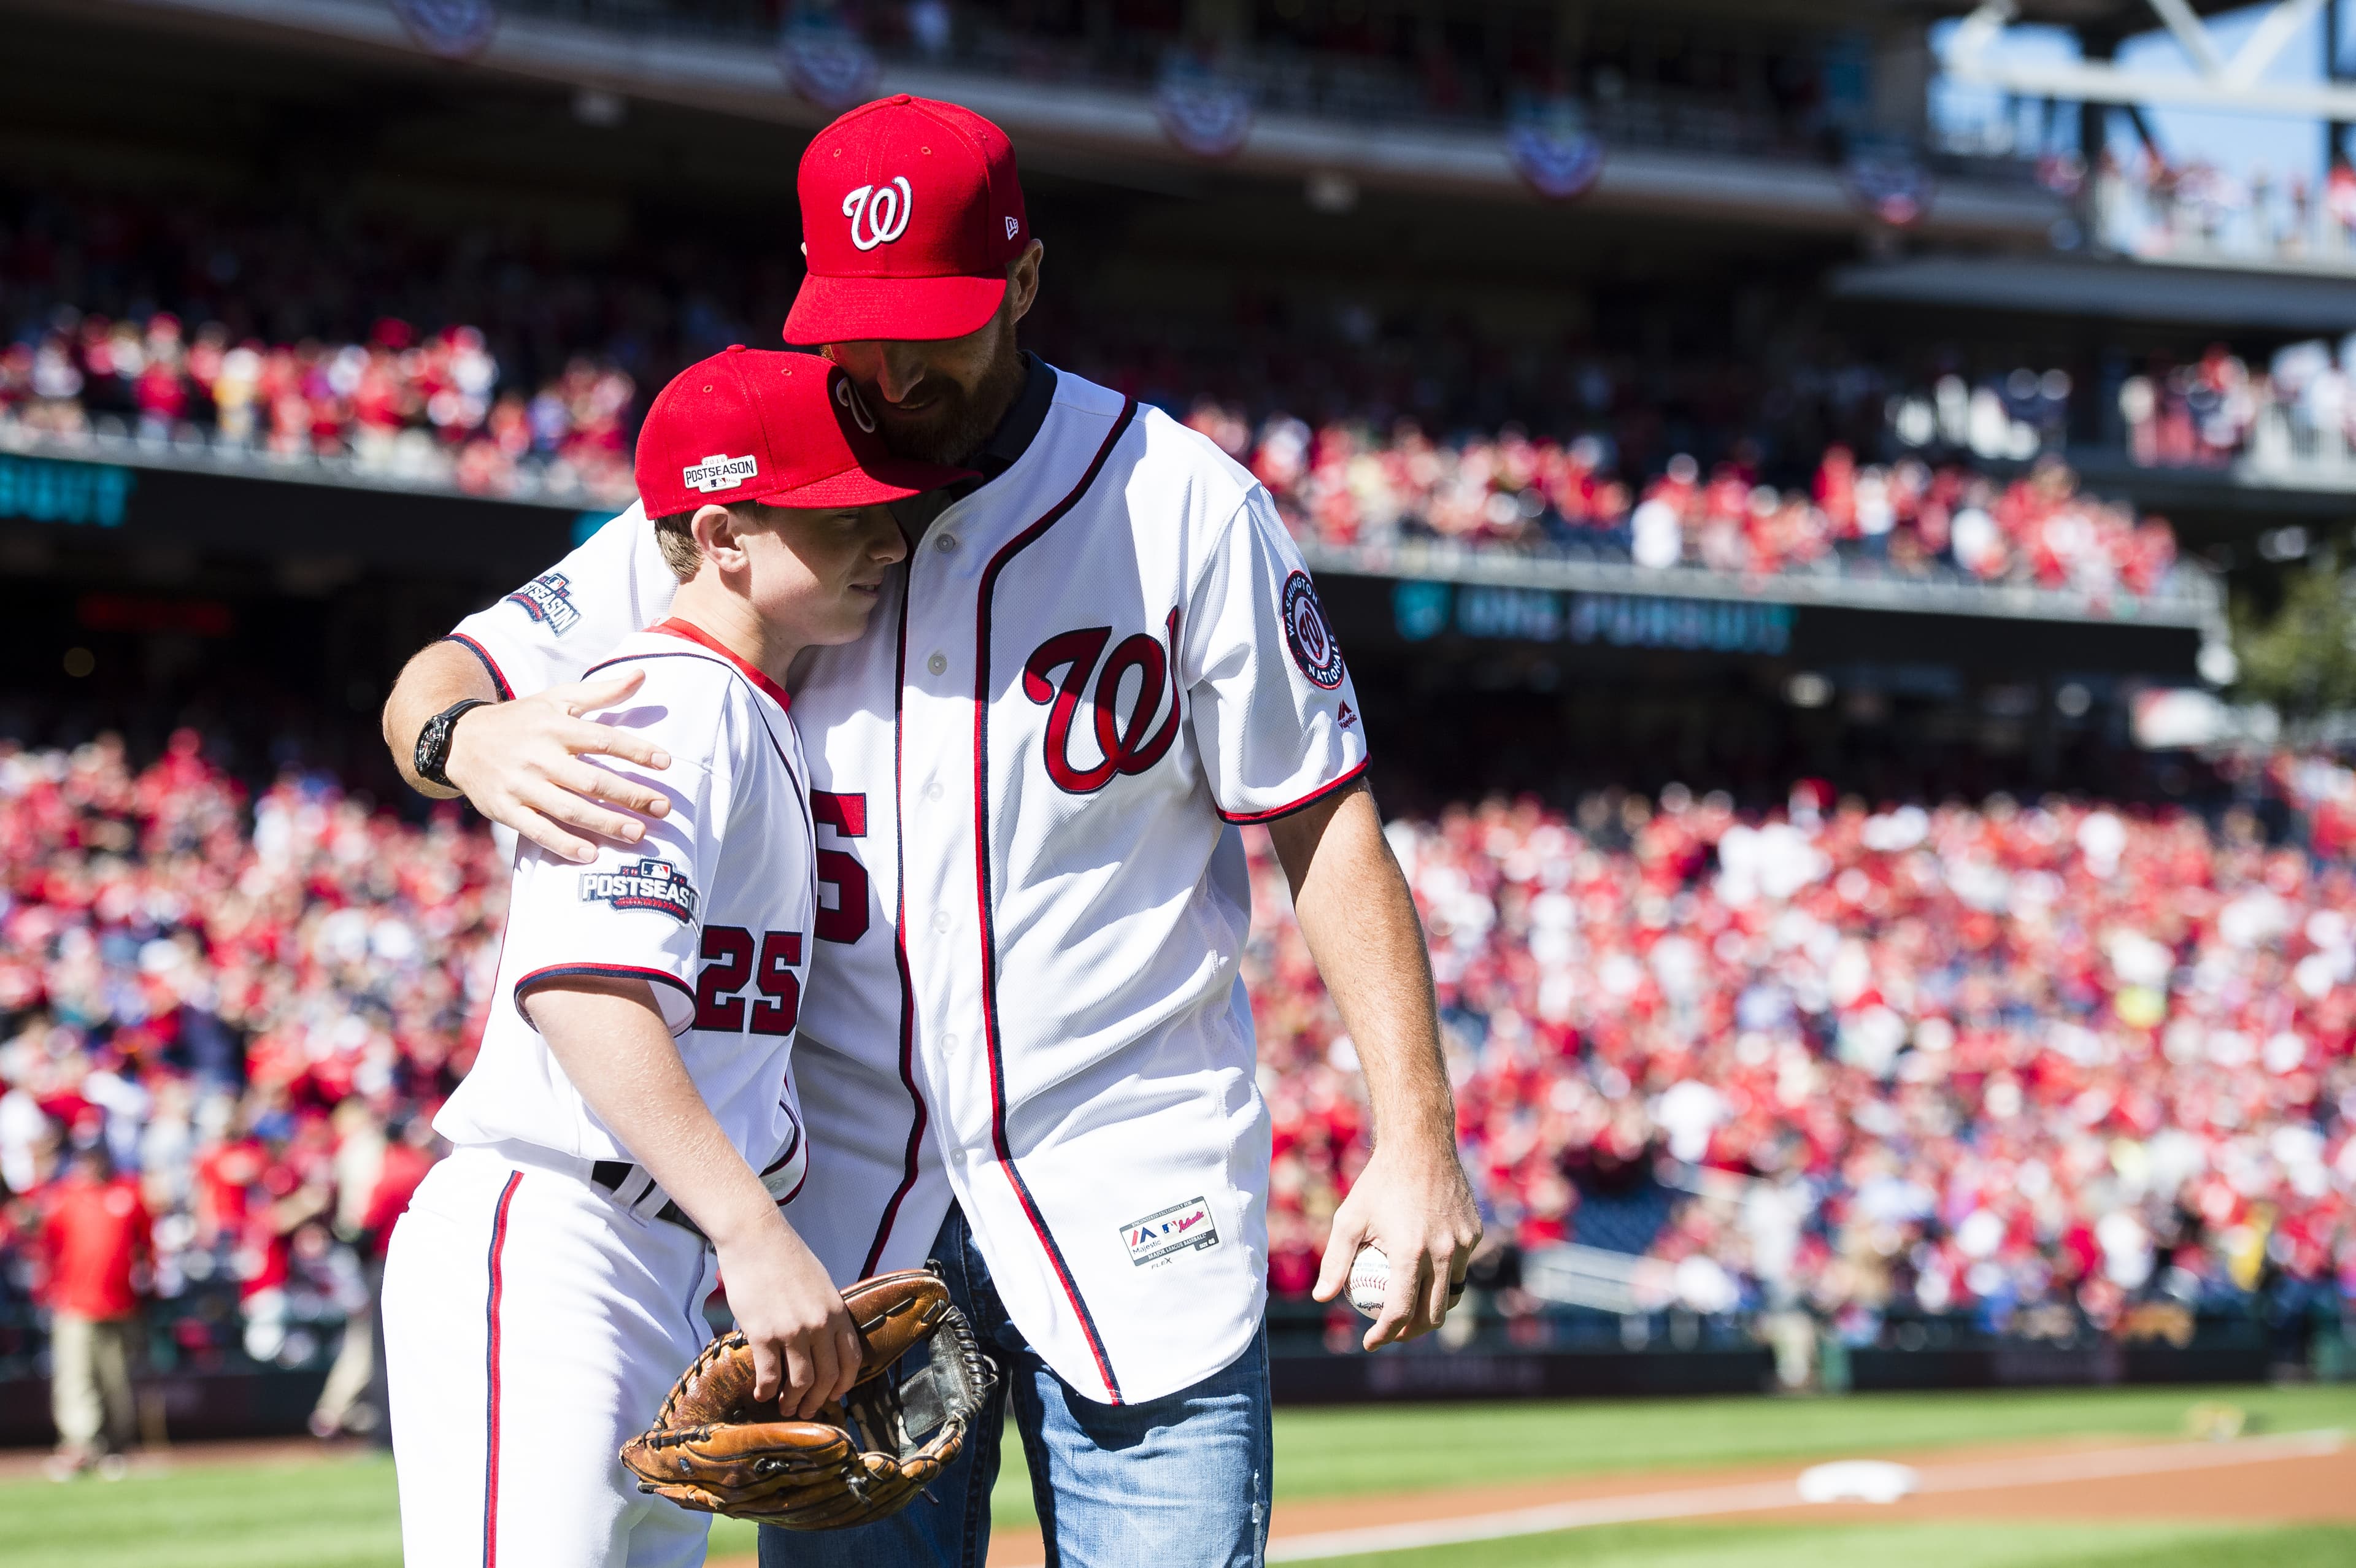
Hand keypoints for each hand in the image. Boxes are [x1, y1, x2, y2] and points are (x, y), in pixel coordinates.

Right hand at [444, 670, 671, 861]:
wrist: (459, 740)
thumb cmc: (520, 720)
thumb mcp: (556, 698)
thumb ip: (600, 692)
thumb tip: (641, 674)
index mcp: (554, 727)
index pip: (602, 739)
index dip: (635, 750)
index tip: (665, 762)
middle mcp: (539, 756)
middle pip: (591, 779)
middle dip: (629, 795)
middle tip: (663, 807)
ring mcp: (521, 785)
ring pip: (568, 808)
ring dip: (605, 823)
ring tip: (638, 833)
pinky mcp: (505, 809)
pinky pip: (536, 830)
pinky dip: (562, 843)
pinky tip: (590, 854)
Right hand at [715, 1215, 862, 1418]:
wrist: (755, 1237)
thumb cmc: (785, 1257)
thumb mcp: (819, 1284)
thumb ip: (824, 1313)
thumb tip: (823, 1341)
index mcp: (836, 1311)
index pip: (851, 1358)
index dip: (844, 1383)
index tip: (833, 1395)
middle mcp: (819, 1324)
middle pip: (826, 1377)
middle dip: (816, 1400)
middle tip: (805, 1410)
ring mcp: (792, 1331)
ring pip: (800, 1382)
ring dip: (792, 1401)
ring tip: (784, 1407)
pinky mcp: (763, 1334)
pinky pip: (769, 1375)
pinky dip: (767, 1391)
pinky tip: (762, 1394)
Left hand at [1312, 1140, 1481, 1351]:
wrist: (1420, 1146)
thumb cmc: (1378, 1183)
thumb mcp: (1349, 1219)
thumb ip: (1336, 1261)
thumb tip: (1321, 1298)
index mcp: (1410, 1252)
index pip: (1400, 1312)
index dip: (1384, 1335)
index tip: (1370, 1342)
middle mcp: (1442, 1252)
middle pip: (1432, 1315)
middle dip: (1411, 1333)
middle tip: (1391, 1333)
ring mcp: (1463, 1244)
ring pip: (1450, 1295)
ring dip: (1431, 1310)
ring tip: (1409, 1313)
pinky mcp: (1474, 1235)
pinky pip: (1459, 1267)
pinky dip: (1443, 1278)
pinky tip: (1424, 1275)